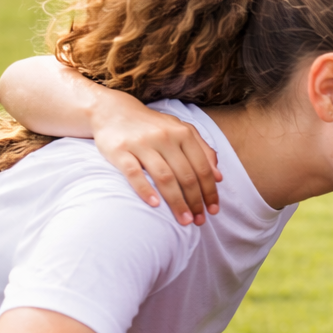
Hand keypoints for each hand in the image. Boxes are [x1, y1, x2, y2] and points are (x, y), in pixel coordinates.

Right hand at [92, 93, 221, 225]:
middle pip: (186, 175)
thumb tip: (218, 177)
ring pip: (164, 177)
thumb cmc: (153, 126)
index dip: (210, 191)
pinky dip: (145, 190)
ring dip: (177, 202)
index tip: (213, 210)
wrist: (113, 111)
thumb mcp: (181, 131)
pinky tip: (155, 205)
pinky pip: (134, 173)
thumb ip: (202, 150)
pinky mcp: (119, 150)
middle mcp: (164, 137)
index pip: (202, 167)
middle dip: (195, 201)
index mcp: (182, 133)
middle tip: (199, 221)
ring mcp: (141, 143)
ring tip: (184, 220)